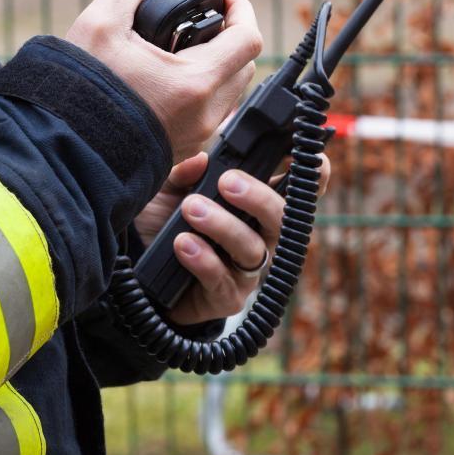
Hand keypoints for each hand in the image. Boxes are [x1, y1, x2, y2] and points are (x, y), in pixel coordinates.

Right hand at [66, 0, 262, 162]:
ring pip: (229, 92)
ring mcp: (196, 137)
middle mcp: (205, 115)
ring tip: (184, 46)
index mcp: (196, 82)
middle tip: (202, 17)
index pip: (249, 37)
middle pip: (244, 65)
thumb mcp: (102, 23)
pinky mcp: (181, 151)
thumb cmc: (80, 91)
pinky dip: (202, 90)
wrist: (61, 147)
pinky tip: (170, 77)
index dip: (240, 7)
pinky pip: (209, 115)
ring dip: (218, 64)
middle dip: (230, 35)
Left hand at [134, 152, 331, 325]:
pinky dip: (203, 259)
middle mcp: (261, 239)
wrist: (139, 276)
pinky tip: (184, 243)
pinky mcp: (227, 298)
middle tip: (227, 182)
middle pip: (281, 218)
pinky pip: (222, 279)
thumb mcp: (170, 192)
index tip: (300, 156)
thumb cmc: (167, 226)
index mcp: (257, 208)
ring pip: (252, 248)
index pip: (297, 191)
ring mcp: (247, 271)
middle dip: (258, 197)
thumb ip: (185, 173)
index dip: (314, 175)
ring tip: (191, 208)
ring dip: (223, 225)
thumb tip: (201, 159)